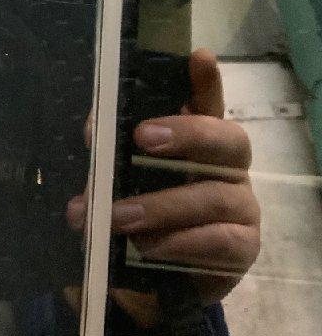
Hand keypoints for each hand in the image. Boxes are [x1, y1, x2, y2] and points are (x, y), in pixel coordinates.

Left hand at [67, 49, 259, 320]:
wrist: (155, 278)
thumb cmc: (141, 211)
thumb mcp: (120, 179)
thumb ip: (110, 150)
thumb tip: (93, 129)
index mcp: (200, 141)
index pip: (209, 103)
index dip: (206, 81)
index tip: (197, 57)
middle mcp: (229, 167)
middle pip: (228, 139)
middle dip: (187, 133)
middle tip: (142, 137)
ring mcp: (242, 206)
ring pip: (213, 196)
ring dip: (161, 206)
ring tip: (119, 217)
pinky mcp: (242, 247)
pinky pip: (218, 241)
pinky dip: (178, 243)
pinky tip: (147, 247)